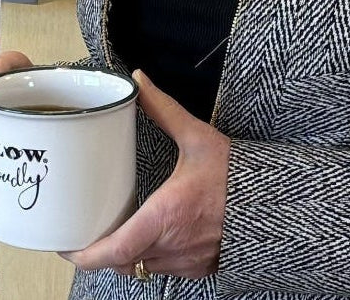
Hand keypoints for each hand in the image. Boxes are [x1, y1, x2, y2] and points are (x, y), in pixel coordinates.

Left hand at [63, 70, 228, 279]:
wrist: (282, 206)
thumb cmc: (240, 177)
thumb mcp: (199, 139)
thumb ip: (164, 110)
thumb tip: (139, 82)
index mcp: (166, 216)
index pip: (115, 250)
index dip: (85, 256)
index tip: (66, 247)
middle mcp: (174, 246)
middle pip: (124, 262)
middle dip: (102, 251)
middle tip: (84, 232)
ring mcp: (189, 261)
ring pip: (144, 266)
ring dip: (128, 254)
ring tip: (115, 230)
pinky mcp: (203, 268)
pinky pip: (166, 268)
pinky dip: (152, 256)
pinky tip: (150, 235)